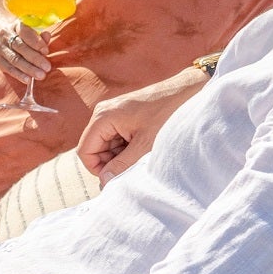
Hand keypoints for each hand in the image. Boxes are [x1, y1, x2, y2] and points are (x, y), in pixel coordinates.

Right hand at [0, 20, 51, 84]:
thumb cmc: (21, 36)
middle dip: (35, 58)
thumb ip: (39, 36)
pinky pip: (8, 68)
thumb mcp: (29, 32)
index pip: (25, 32)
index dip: (36, 42)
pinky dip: (19, 75)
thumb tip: (47, 36)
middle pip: (20, 47)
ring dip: (28, 68)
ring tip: (41, 75)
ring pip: (14, 59)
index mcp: (15, 26)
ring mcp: (0, 47)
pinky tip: (28, 80)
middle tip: (47, 67)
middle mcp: (5, 35)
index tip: (46, 51)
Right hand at [76, 68, 205, 183]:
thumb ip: (122, 164)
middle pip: (95, 149)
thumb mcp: (145, 145)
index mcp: (103, 118)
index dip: (98, 169)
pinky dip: (129, 148)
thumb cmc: (166, 115)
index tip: (118, 178)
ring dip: (122, 156)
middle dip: (112, 162)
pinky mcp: (123, 117)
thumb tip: (105, 181)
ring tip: (144, 155)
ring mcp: (113, 115)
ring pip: (107, 145)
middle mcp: (103, 114)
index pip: (85, 151)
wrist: (187, 92)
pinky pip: (117, 138)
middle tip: (136, 167)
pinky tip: (146, 147)